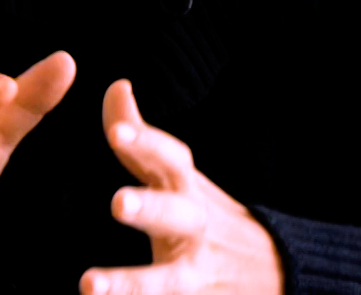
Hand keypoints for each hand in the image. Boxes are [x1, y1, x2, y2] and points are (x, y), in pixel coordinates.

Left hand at [81, 80, 283, 294]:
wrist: (271, 269)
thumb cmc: (204, 213)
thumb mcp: (178, 174)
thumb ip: (142, 139)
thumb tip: (117, 85)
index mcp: (186, 188)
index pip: (171, 159)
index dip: (147, 143)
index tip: (116, 133)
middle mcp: (194, 226)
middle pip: (176, 214)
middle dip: (150, 208)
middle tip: (117, 203)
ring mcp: (195, 270)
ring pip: (167, 279)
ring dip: (131, 283)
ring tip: (89, 285)